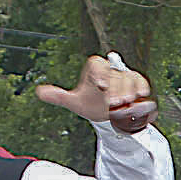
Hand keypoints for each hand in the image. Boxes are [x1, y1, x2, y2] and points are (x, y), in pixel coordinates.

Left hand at [37, 55, 153, 125]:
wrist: (110, 114)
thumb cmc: (93, 104)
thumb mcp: (76, 103)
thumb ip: (59, 96)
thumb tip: (39, 92)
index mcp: (95, 69)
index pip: (97, 64)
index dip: (99, 73)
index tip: (99, 85)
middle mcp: (111, 70)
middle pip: (114, 74)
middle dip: (115, 89)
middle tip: (112, 103)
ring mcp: (126, 77)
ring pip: (129, 79)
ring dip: (128, 91)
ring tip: (125, 104)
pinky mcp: (138, 85)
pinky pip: (141, 83)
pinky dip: (141, 89)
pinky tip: (140, 97)